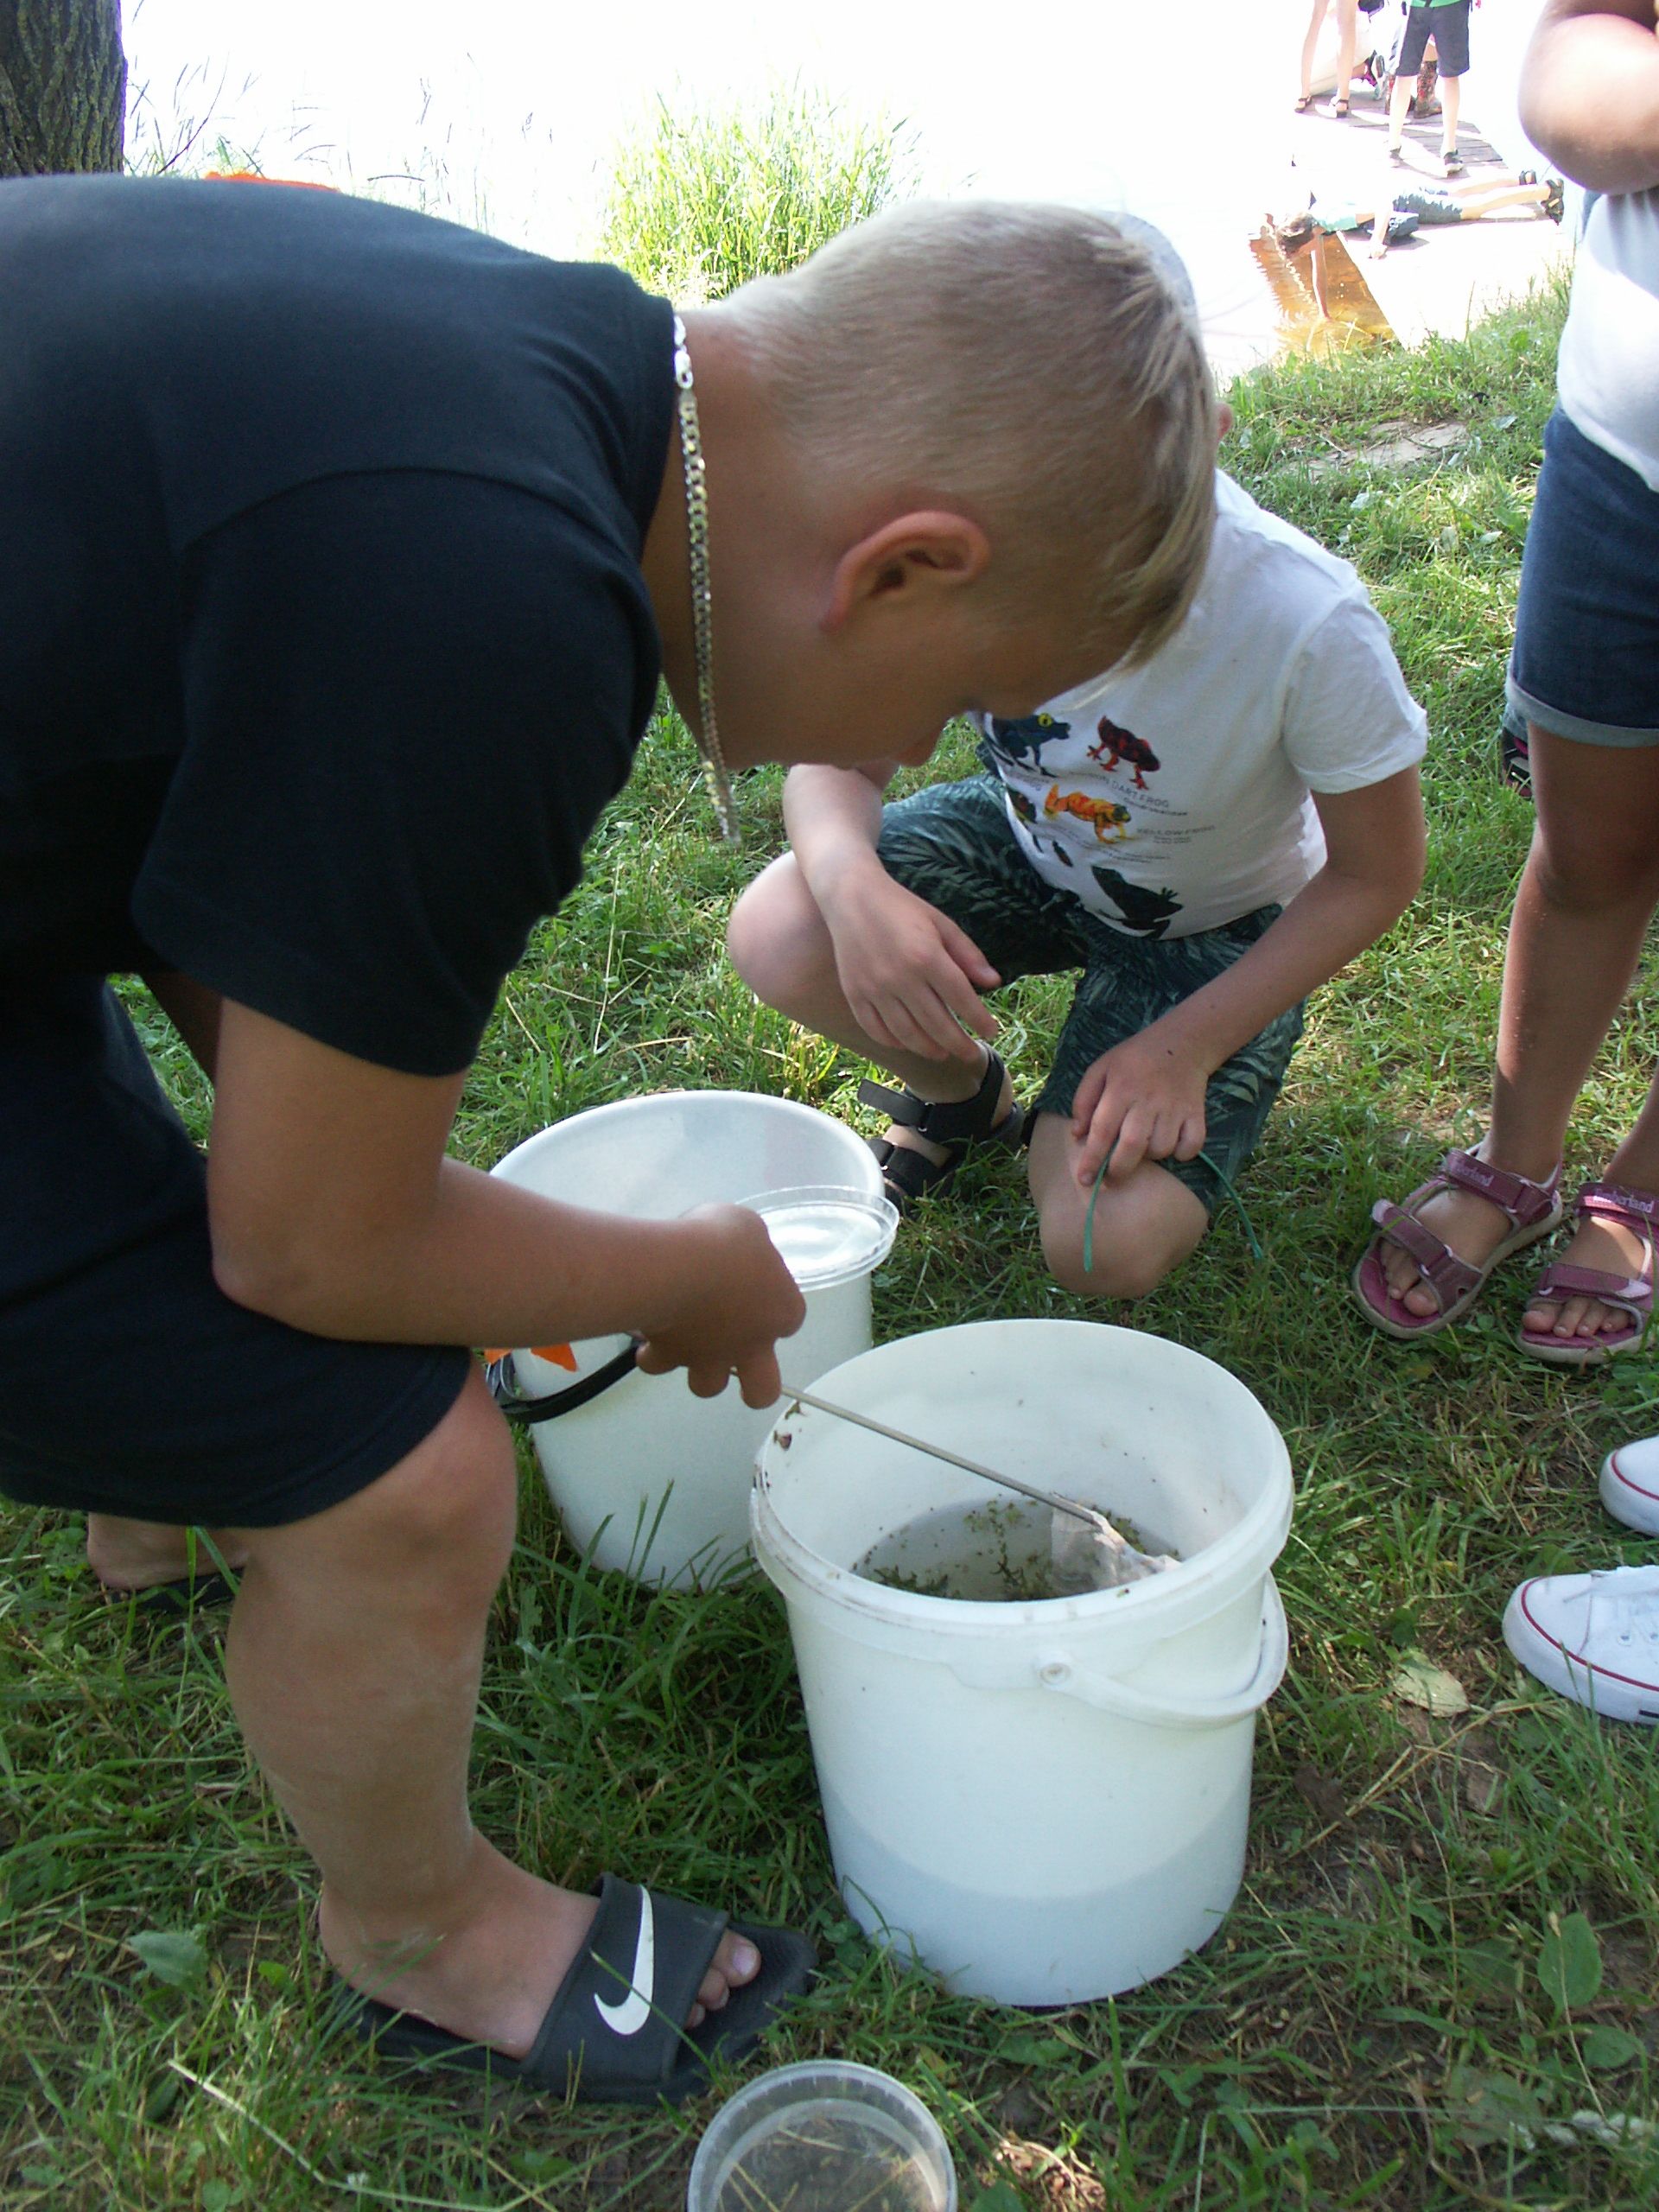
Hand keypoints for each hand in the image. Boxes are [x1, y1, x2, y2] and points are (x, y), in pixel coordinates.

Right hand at [633, 1204, 805, 1406]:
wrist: (678, 1266)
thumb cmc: (723, 1241)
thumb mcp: (747, 1228)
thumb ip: (748, 1249)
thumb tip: (736, 1253)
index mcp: (782, 1311)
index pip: (789, 1318)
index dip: (771, 1304)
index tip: (753, 1284)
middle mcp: (752, 1345)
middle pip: (762, 1391)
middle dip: (752, 1385)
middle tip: (735, 1358)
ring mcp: (710, 1357)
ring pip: (708, 1387)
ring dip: (698, 1368)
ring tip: (685, 1342)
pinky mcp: (671, 1355)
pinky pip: (657, 1362)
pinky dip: (652, 1351)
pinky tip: (649, 1331)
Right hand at [822, 872, 999, 1062]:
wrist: (851, 897)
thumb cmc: (902, 908)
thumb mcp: (941, 923)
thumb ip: (968, 954)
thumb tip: (994, 983)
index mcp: (927, 956)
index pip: (961, 998)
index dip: (979, 1019)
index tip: (992, 1031)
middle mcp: (901, 977)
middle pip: (937, 1023)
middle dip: (959, 1044)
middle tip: (972, 1054)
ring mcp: (874, 989)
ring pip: (907, 1033)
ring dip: (929, 1049)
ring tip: (944, 1053)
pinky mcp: (854, 994)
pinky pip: (876, 1029)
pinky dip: (895, 1041)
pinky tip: (909, 1043)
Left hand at [1071, 1032, 1210, 1186]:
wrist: (1182, 1043)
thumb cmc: (1134, 1059)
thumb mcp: (1101, 1068)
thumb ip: (1084, 1100)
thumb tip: (1077, 1135)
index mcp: (1121, 1088)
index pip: (1102, 1130)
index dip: (1092, 1159)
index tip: (1084, 1179)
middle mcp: (1147, 1100)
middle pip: (1132, 1146)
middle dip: (1118, 1170)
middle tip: (1110, 1180)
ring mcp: (1174, 1108)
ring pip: (1161, 1148)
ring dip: (1150, 1156)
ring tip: (1143, 1145)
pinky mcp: (1196, 1113)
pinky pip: (1191, 1146)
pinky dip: (1181, 1153)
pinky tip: (1172, 1144)